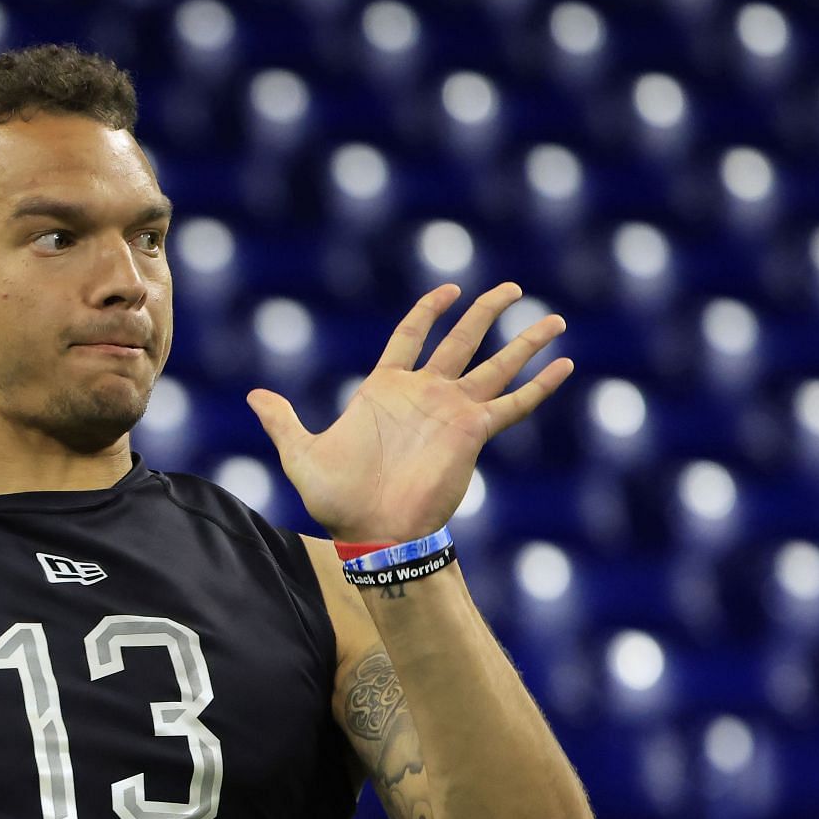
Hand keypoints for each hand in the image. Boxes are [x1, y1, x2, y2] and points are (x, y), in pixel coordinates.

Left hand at [246, 283, 572, 544]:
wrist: (373, 531)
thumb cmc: (337, 499)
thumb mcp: (300, 453)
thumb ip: (282, 421)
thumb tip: (253, 396)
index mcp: (385, 388)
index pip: (411, 335)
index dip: (429, 310)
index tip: (450, 289)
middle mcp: (425, 394)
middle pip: (462, 339)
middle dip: (487, 312)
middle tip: (511, 287)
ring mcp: (452, 411)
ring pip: (495, 365)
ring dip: (525, 342)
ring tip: (554, 319)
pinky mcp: (474, 433)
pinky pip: (514, 404)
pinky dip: (540, 385)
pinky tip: (565, 365)